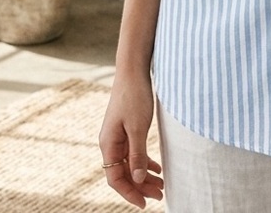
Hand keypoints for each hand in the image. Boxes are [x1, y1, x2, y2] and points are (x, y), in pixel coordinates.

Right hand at [98, 73, 164, 208]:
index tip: (144, 203)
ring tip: (162, 185)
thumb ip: (137, 154)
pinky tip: (158, 168)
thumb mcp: (138, 127)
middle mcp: (110, 143)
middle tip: (160, 195)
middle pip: (123, 173)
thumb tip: (138, 179)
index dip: (129, 193)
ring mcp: (118, 136)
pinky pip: (134, 152)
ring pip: (130, 164)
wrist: (133, 71)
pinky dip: (145, 162)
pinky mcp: (127, 129)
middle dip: (141, 187)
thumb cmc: (134, 96)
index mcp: (108, 144)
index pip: (115, 178)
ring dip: (144, 176)